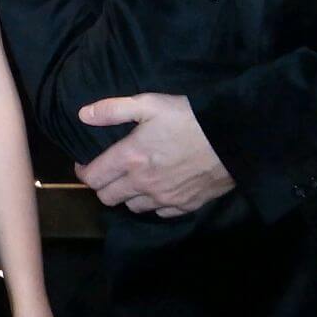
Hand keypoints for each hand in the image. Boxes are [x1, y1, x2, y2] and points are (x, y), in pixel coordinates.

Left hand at [76, 93, 233, 216]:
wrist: (233, 139)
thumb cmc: (188, 118)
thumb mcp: (148, 103)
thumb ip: (113, 109)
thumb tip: (83, 114)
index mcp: (130, 158)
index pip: (93, 178)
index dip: (83, 172)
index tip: (86, 164)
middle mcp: (143, 183)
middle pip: (107, 198)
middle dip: (103, 186)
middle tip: (109, 172)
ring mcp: (164, 198)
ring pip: (132, 207)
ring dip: (127, 196)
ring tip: (133, 181)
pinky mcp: (185, 206)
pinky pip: (159, 213)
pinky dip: (153, 204)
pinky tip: (158, 189)